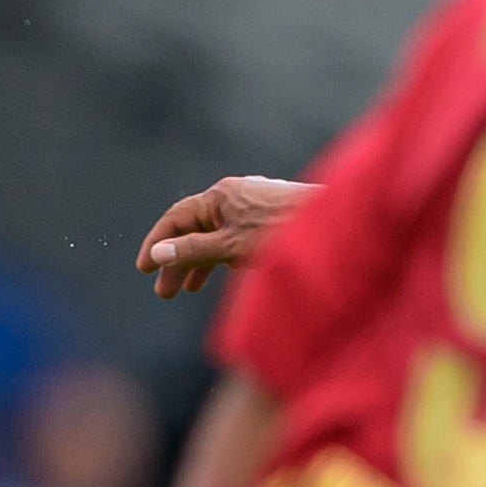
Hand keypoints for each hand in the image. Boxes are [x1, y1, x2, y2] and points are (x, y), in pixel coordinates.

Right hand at [137, 177, 315, 296]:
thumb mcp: (232, 246)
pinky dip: (229, 254)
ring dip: (203, 261)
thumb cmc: (285, 232)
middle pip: (196, 227)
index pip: (176, 218)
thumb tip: (158, 253)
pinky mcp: (274, 216)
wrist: (342, 225)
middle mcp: (236, 194)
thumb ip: (194, 250)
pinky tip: (229, 271)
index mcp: (220, 195)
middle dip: (179, 260)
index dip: (156, 244)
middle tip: (165, 293)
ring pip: (220, 233)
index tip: (143, 270)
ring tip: (190, 289)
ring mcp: (256, 204)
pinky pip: (241, 235)